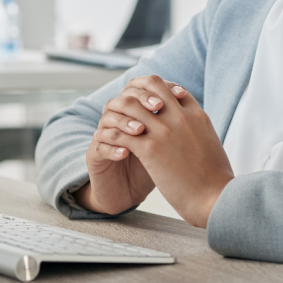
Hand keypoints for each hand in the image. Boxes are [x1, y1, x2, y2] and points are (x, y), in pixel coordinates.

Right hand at [74, 85, 168, 215]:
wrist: (131, 194)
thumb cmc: (153, 167)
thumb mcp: (166, 143)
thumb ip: (171, 121)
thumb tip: (187, 95)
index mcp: (135, 112)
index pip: (141, 88)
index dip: (158, 88)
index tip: (178, 94)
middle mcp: (118, 119)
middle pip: (124, 98)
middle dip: (143, 100)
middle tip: (158, 107)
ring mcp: (104, 136)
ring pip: (108, 118)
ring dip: (126, 122)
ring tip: (141, 130)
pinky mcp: (94, 155)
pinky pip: (99, 145)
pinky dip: (113, 147)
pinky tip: (126, 153)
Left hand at [92, 75, 233, 227]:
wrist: (217, 199)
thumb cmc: (217, 180)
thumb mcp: (212, 144)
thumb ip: (201, 131)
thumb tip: (197, 133)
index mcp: (197, 115)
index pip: (174, 89)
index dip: (160, 94)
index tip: (149, 105)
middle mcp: (181, 116)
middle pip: (153, 85)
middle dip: (138, 94)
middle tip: (129, 110)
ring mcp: (165, 131)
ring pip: (132, 105)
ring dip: (122, 114)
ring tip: (117, 126)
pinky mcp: (151, 149)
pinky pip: (123, 132)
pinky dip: (115, 136)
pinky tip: (113, 146)